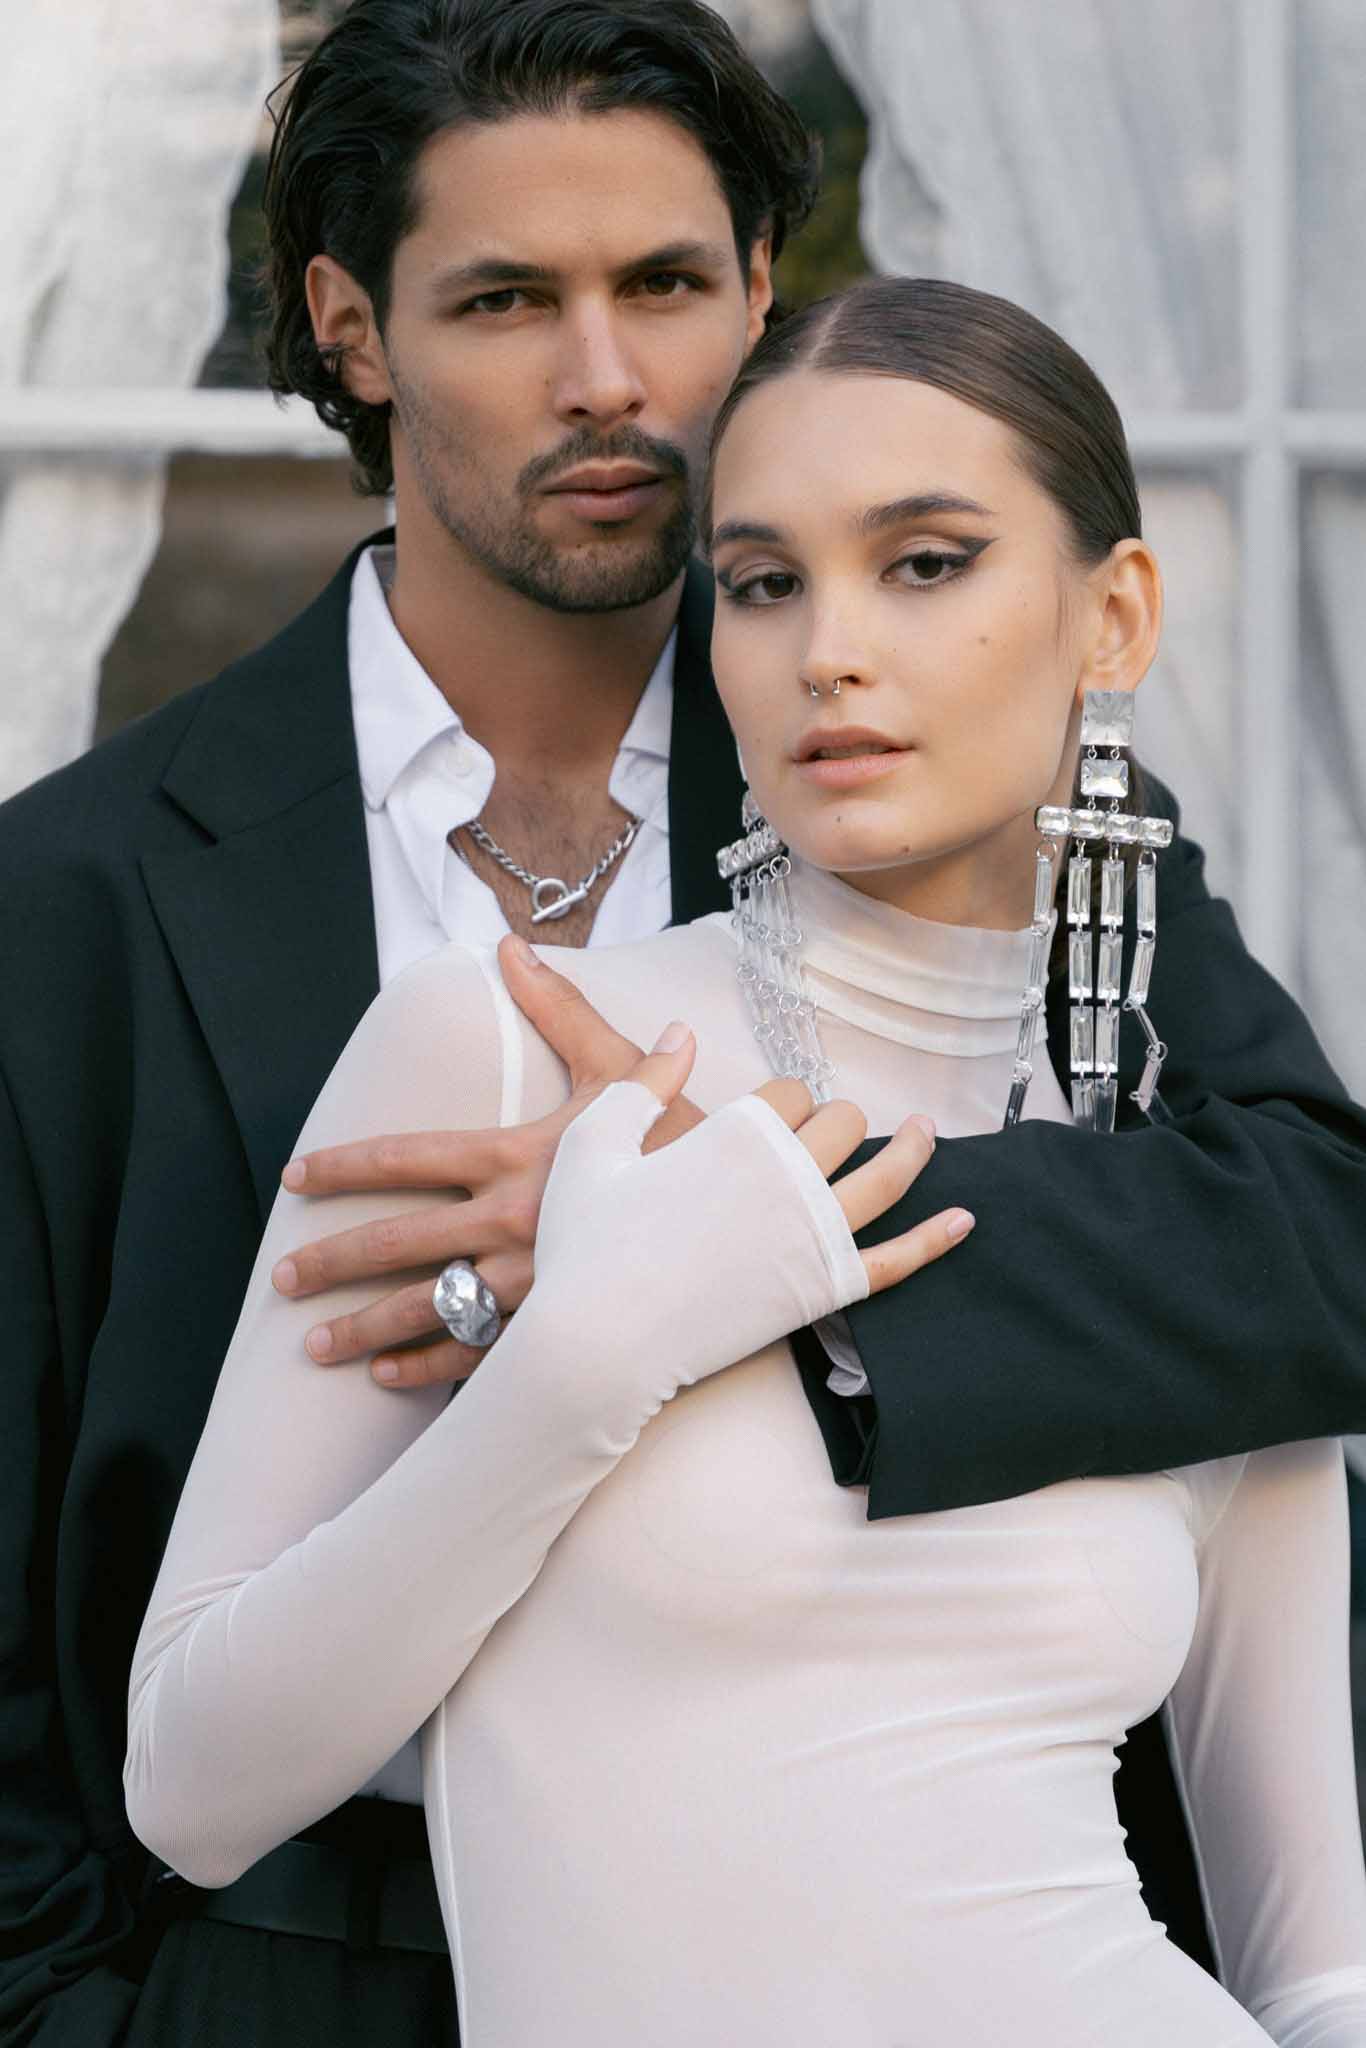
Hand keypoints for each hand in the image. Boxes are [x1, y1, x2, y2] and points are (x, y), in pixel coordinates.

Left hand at [271, 936, 701, 1388]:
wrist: (749, 1220)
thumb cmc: (683, 1145)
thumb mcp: (621, 1070)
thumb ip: (559, 1009)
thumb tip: (514, 948)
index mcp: (516, 1157)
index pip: (406, 1157)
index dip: (344, 1166)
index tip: (296, 1179)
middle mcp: (509, 1223)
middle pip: (397, 1244)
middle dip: (332, 1262)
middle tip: (284, 1279)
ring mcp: (530, 1283)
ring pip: (427, 1310)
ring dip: (363, 1329)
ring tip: (312, 1347)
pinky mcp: (557, 1326)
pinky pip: (479, 1355)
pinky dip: (428, 1367)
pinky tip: (388, 1375)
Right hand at [601, 1029, 971, 1300]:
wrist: (598, 1343)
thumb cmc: (585, 1242)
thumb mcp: (594, 1143)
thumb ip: (645, 1080)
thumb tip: (681, 1029)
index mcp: (740, 1131)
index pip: (791, 1091)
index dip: (779, 1102)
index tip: (764, 1118)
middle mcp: (791, 1174)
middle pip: (842, 1123)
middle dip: (834, 1120)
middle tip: (821, 1131)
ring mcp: (815, 1235)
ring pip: (885, 1176)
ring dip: (912, 1149)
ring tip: (925, 1131)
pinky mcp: (825, 1290)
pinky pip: (896, 1261)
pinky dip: (934, 1240)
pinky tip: (963, 1221)